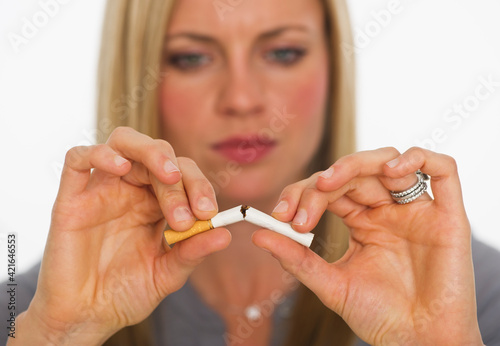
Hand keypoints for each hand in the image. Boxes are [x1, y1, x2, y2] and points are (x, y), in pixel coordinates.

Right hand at [16, 127, 230, 344]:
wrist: (86, 317)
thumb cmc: (126, 294)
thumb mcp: (167, 274)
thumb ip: (192, 253)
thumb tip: (226, 234)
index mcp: (156, 203)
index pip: (183, 175)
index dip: (199, 186)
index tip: (209, 213)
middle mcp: (131, 190)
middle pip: (159, 155)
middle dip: (180, 180)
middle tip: (186, 216)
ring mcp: (101, 190)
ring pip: (123, 142)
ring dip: (151, 152)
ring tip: (169, 176)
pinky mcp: (71, 198)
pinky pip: (78, 158)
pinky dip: (100, 154)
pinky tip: (121, 167)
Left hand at [253, 147, 482, 344]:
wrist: (419, 343)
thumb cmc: (379, 317)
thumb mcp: (332, 285)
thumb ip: (298, 259)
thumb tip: (259, 235)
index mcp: (362, 222)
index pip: (329, 190)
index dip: (302, 194)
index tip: (280, 217)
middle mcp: (388, 210)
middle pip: (354, 172)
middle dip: (321, 183)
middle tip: (301, 211)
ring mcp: (417, 209)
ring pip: (390, 160)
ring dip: (356, 162)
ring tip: (330, 181)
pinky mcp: (447, 214)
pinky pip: (442, 169)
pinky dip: (417, 159)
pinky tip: (391, 171)